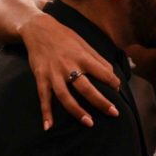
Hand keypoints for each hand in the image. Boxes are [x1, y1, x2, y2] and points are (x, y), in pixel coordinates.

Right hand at [19, 12, 121, 128]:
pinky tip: (49, 127)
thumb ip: (98, 59)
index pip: (103, 72)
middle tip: (114, 113)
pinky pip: (44, 98)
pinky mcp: (41, 77)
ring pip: (65, 96)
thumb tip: (113, 74)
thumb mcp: (84, 44)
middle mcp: (68, 66)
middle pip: (86, 88)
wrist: (38, 29)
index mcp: (82, 56)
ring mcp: (53, 73)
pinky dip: (45, 113)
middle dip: (101, 102)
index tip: (118, 89)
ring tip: (89, 123)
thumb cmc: (65, 37)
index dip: (113, 82)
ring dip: (77, 111)